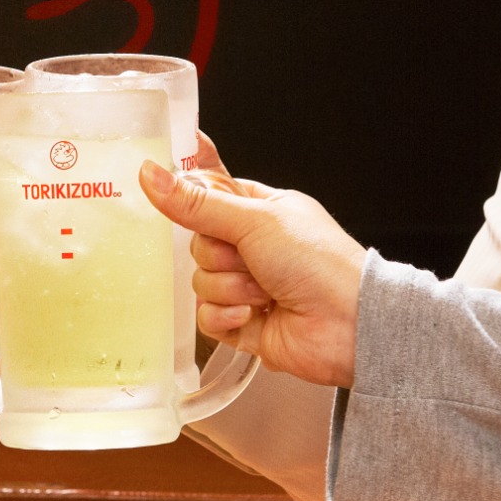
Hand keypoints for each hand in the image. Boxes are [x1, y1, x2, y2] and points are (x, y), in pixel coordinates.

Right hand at [140, 161, 369, 389]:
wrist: (348, 324)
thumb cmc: (319, 262)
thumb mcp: (255, 220)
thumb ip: (197, 203)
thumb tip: (152, 175)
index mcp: (262, 211)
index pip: (210, 195)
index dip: (192, 196)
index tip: (172, 192)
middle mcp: (253, 247)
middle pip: (199, 244)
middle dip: (220, 255)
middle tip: (249, 258)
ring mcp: (248, 286)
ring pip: (201, 282)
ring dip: (229, 288)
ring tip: (264, 292)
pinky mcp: (243, 323)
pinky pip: (206, 316)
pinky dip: (226, 316)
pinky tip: (253, 316)